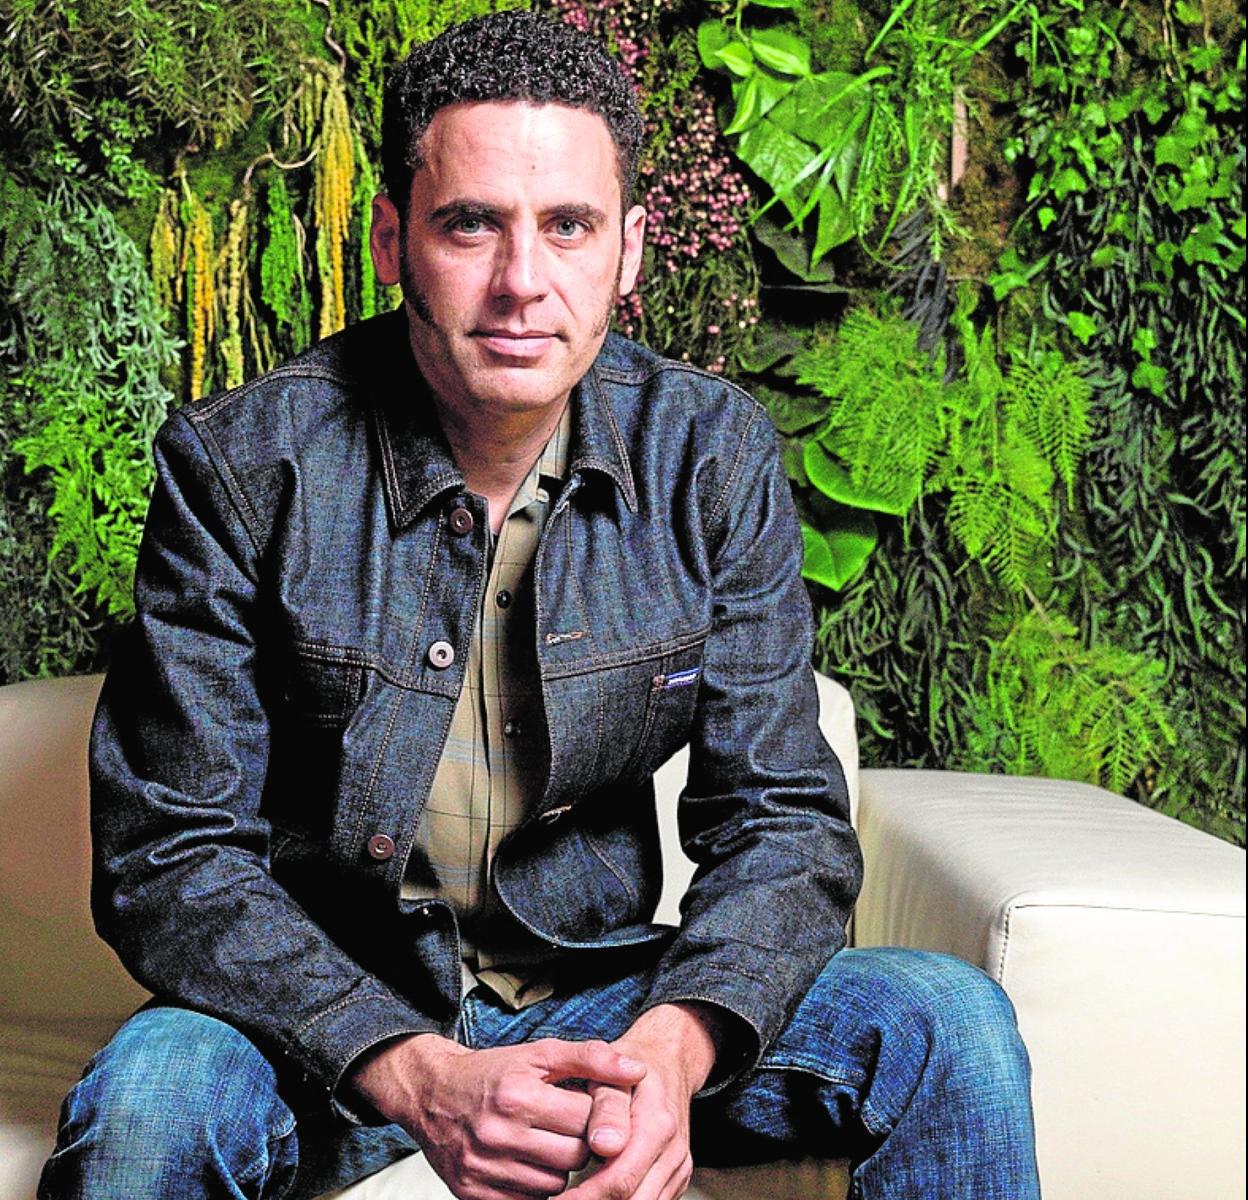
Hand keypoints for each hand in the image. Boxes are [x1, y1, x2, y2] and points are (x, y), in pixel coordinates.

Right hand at [348, 1033, 646, 1199]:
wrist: (432, 1094)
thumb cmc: (494, 1073)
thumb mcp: (540, 1053)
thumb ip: (591, 1058)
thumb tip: (638, 1071)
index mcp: (517, 1095)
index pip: (585, 1121)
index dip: (595, 1116)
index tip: (590, 1108)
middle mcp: (498, 1134)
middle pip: (573, 1158)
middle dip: (581, 1145)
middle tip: (572, 1130)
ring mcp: (483, 1169)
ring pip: (555, 1186)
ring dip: (561, 1170)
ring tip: (550, 1144)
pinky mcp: (473, 1195)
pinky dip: (536, 1188)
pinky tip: (531, 1163)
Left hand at [563, 1003, 721, 1199]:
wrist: (666, 1063)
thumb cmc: (632, 1070)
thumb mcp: (612, 1075)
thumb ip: (606, 1107)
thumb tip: (605, 1144)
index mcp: (655, 1125)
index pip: (619, 1181)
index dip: (585, 1199)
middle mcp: (672, 1151)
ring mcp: (677, 1166)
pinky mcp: (677, 1177)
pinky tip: (599, 1198)